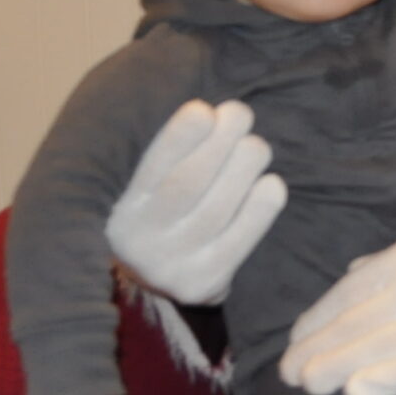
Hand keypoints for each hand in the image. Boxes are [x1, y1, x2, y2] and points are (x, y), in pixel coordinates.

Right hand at [106, 99, 286, 304]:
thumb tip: (219, 114)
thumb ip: (177, 154)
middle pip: (186, 186)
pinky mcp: (203, 285)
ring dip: (243, 169)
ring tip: (257, 146)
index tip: (204, 109)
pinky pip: (239, 242)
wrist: (162, 277)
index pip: (150, 169)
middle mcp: (140, 241)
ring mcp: (171, 267)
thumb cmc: (165, 210)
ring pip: (216, 211)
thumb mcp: (154, 184)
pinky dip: (260, 209)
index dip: (178, 138)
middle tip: (240, 113)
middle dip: (218, 143)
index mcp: (123, 208)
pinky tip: (272, 184)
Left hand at [279, 207, 395, 394]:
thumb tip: (353, 270)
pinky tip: (357, 393)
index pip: (350, 291)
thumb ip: (394, 261)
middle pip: (355, 320)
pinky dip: (386, 379)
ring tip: (308, 386)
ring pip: (377, 344)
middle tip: (289, 374)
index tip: (295, 340)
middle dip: (317, 348)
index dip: (318, 319)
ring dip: (337, 366)